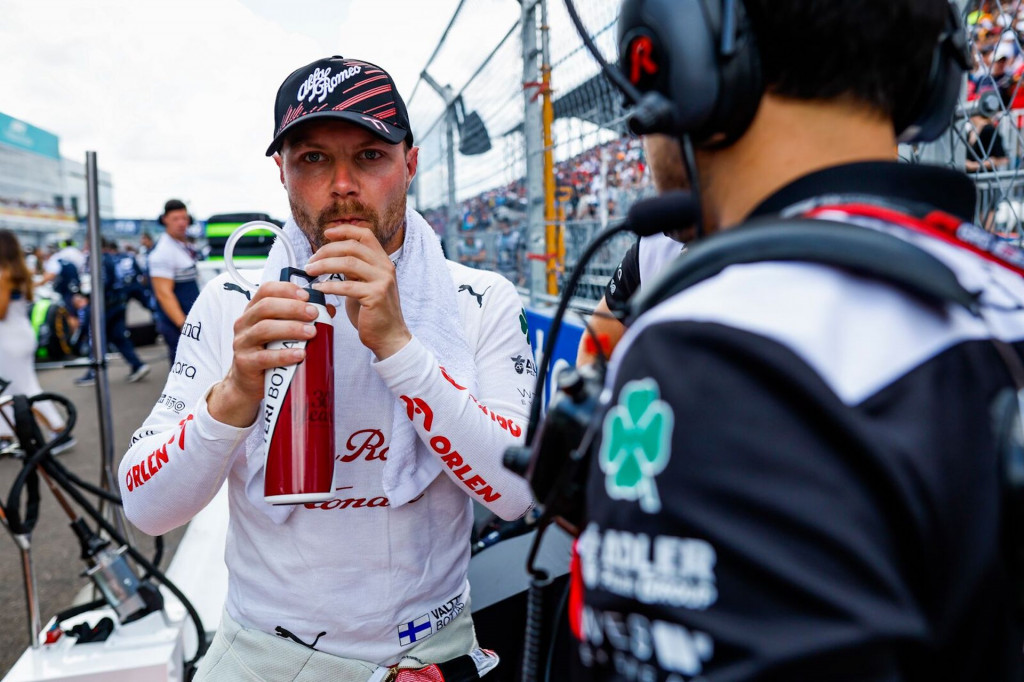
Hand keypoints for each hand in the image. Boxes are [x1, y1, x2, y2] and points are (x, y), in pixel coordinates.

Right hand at [207, 281, 316, 426]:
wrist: (249, 382)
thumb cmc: (268, 353)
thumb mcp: (282, 333)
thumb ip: (301, 319)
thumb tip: (328, 309)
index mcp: (253, 310)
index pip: (266, 290)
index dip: (286, 289)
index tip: (307, 296)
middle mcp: (244, 323)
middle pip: (266, 307)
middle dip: (293, 308)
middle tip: (313, 313)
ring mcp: (242, 343)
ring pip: (264, 329)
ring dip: (291, 328)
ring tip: (311, 332)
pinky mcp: (245, 362)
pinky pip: (264, 357)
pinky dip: (284, 355)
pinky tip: (300, 354)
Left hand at [305, 224, 411, 359]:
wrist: (389, 336)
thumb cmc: (373, 312)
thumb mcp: (365, 284)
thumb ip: (354, 270)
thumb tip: (330, 258)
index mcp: (383, 261)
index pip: (364, 235)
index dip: (344, 230)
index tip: (326, 233)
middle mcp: (385, 267)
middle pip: (352, 247)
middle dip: (327, 251)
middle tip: (311, 261)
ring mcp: (382, 281)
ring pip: (348, 263)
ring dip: (324, 265)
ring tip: (310, 271)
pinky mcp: (375, 296)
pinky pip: (347, 286)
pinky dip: (329, 286)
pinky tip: (318, 289)